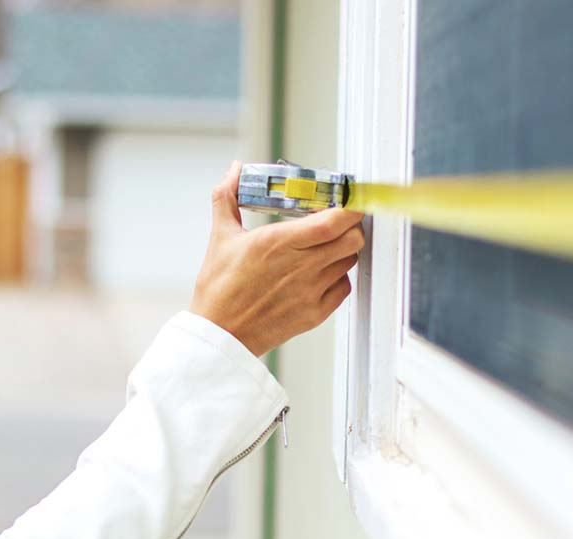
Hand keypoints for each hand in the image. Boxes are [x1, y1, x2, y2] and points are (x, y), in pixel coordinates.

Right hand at [189, 161, 366, 355]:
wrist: (220, 334)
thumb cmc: (219, 289)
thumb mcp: (220, 237)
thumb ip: (227, 197)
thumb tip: (233, 170)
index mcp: (278, 243)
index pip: (334, 222)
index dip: (351, 208)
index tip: (352, 199)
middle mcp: (300, 267)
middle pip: (352, 239)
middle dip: (351, 226)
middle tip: (339, 221)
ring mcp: (311, 292)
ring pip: (349, 261)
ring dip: (343, 249)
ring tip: (325, 247)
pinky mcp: (315, 314)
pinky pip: (344, 287)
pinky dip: (338, 276)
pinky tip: (320, 272)